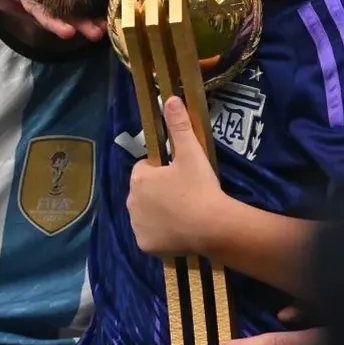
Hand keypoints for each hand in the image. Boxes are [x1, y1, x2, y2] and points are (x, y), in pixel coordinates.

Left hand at [127, 95, 230, 257]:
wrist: (213, 226)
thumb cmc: (200, 187)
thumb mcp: (191, 152)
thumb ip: (179, 125)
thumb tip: (170, 98)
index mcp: (138, 178)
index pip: (145, 169)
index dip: (162, 171)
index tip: (180, 176)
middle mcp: (130, 201)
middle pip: (144, 192)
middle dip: (158, 192)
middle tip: (185, 196)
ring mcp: (137, 226)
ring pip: (146, 214)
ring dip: (159, 213)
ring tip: (184, 215)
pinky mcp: (145, 246)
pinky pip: (150, 237)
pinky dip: (161, 235)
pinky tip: (179, 232)